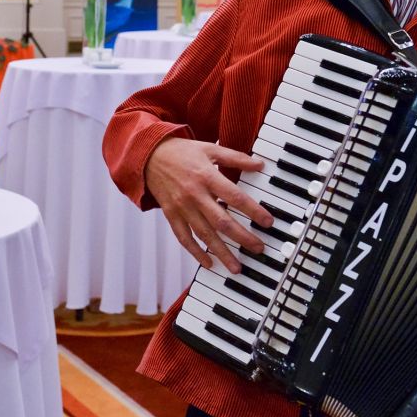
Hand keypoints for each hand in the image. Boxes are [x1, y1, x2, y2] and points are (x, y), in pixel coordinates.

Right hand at [144, 136, 272, 273]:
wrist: (148, 156)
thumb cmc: (182, 152)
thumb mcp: (210, 149)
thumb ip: (236, 158)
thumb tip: (259, 165)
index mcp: (207, 176)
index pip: (235, 197)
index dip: (253, 211)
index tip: (268, 222)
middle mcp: (195, 194)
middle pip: (222, 221)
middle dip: (242, 238)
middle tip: (258, 249)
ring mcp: (182, 207)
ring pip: (204, 234)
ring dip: (222, 252)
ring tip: (236, 267)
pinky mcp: (171, 215)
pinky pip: (184, 238)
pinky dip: (195, 252)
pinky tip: (208, 263)